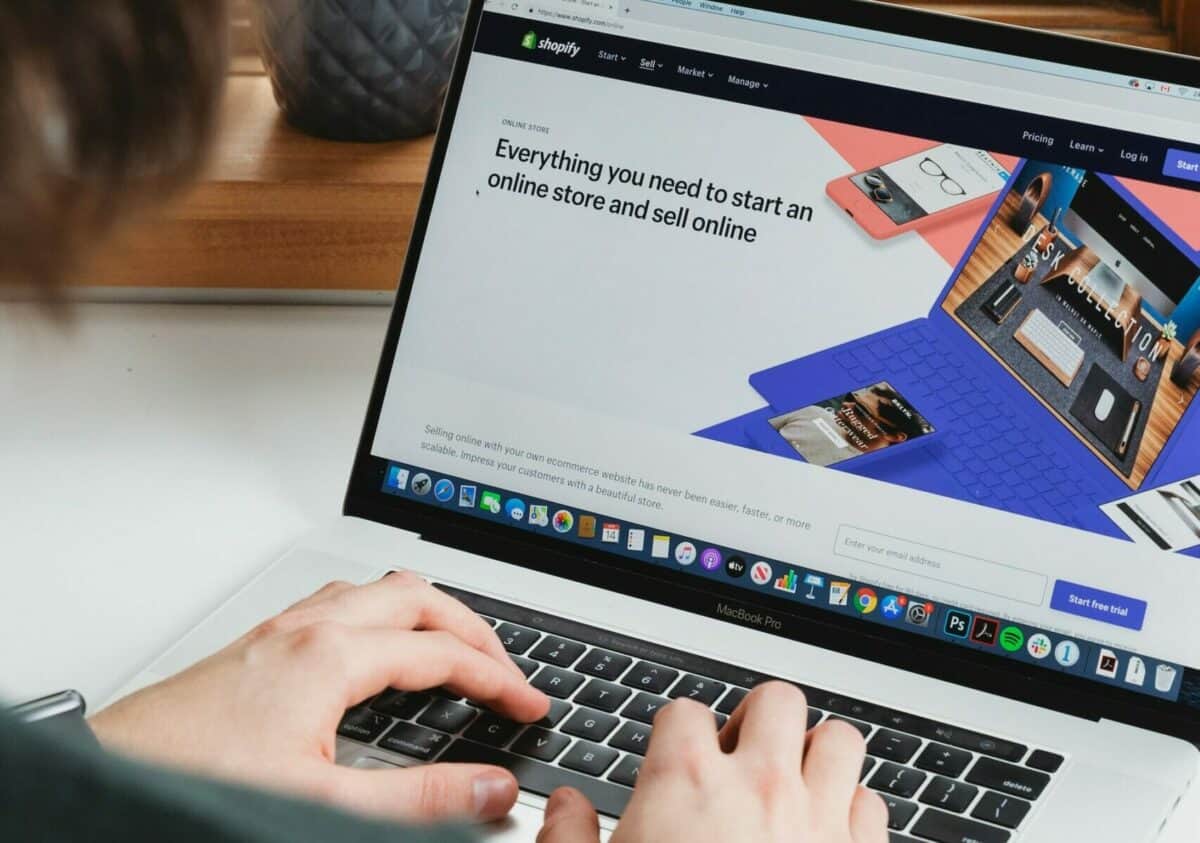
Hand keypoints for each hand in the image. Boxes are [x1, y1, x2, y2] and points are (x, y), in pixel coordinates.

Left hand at [90, 573, 548, 822]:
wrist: (111, 777)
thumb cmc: (196, 780)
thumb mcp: (323, 801)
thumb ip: (418, 799)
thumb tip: (489, 787)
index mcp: (330, 656)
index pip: (441, 653)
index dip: (498, 678)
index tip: (528, 704)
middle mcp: (307, 627)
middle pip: (418, 597)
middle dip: (474, 630)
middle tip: (506, 669)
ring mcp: (279, 628)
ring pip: (377, 589)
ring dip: (428, 612)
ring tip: (455, 647)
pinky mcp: (259, 642)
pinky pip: (341, 601)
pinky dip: (383, 614)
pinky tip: (376, 648)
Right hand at [536, 683, 886, 842]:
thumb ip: (569, 840)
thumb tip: (566, 807)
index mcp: (686, 784)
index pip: (685, 712)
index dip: (676, 733)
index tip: (674, 759)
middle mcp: (760, 788)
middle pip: (777, 700)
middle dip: (759, 720)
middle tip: (740, 755)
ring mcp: (818, 821)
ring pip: (839, 741)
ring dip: (816, 754)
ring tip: (792, 782)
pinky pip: (872, 802)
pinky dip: (851, 809)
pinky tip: (826, 832)